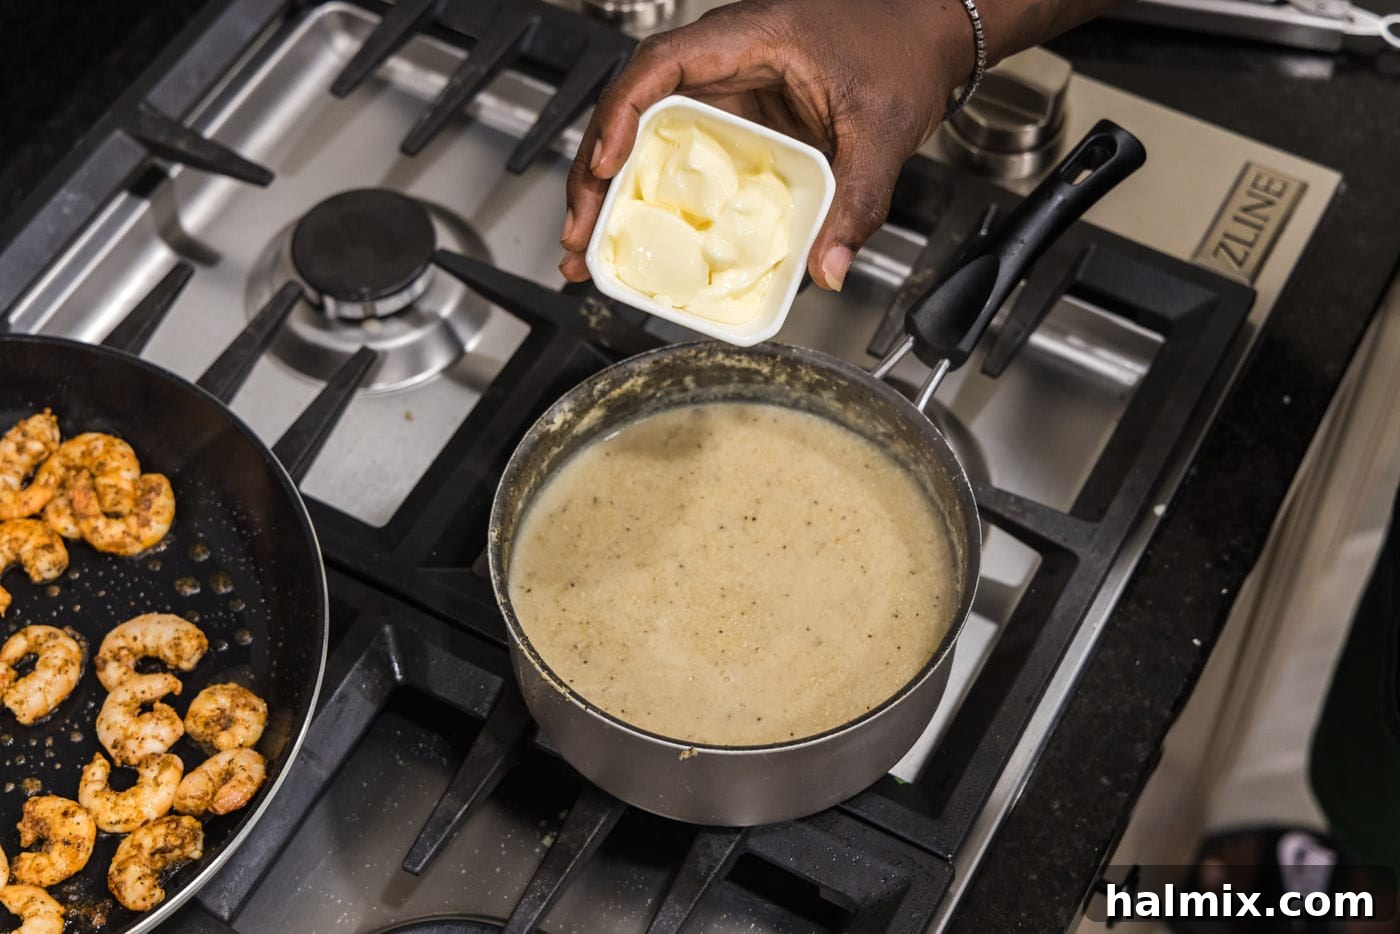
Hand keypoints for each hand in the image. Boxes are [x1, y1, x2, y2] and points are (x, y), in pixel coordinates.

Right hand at [559, 0, 975, 291]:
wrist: (927, 32)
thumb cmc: (902, 49)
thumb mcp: (883, 131)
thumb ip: (857, 200)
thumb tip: (827, 267)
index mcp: (748, 39)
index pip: (660, 65)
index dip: (621, 115)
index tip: (605, 164)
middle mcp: (722, 60)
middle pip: (631, 109)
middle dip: (594, 174)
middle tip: (578, 238)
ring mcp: (722, 90)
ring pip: (642, 133)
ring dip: (608, 190)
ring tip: (585, 248)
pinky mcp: (731, 119)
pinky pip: (675, 151)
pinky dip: (647, 191)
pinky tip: (631, 234)